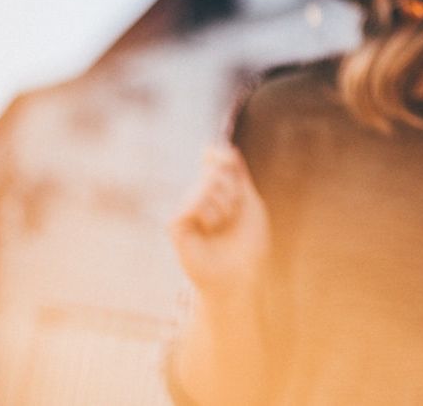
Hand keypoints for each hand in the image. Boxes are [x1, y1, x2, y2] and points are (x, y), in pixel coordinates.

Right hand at [170, 144, 270, 298]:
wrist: (240, 275)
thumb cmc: (248, 242)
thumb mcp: (248, 201)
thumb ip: (236, 173)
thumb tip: (217, 147)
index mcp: (218, 189)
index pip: (215, 158)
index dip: (221, 156)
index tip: (229, 162)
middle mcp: (199, 195)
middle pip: (215, 170)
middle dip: (232, 190)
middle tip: (233, 213)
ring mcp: (186, 209)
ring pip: (204, 186)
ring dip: (223, 207)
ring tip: (221, 226)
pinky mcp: (175, 225)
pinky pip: (190, 204)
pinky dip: (206, 216)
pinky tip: (207, 231)